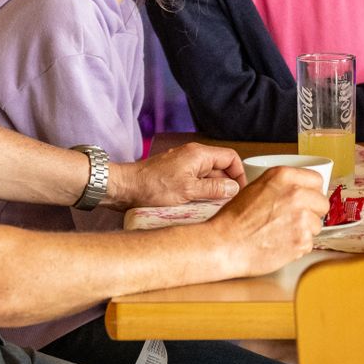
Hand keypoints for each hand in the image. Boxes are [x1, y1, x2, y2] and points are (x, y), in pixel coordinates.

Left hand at [106, 143, 243, 208]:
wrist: (124, 188)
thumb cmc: (152, 187)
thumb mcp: (188, 191)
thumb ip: (214, 189)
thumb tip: (234, 189)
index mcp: (199, 154)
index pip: (230, 158)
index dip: (239, 174)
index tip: (240, 192)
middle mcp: (193, 156)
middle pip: (220, 169)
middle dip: (225, 187)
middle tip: (226, 205)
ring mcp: (183, 166)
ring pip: (207, 178)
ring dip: (211, 193)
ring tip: (211, 209)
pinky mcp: (175, 176)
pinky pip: (195, 183)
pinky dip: (199, 194)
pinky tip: (196, 207)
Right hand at [207, 167, 330, 277]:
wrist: (225, 244)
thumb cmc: (235, 220)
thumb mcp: (257, 187)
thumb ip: (283, 185)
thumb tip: (302, 190)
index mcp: (284, 177)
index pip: (317, 180)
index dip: (311, 192)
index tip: (307, 200)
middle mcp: (296, 194)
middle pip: (322, 203)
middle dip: (311, 213)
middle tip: (293, 220)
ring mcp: (301, 218)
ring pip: (317, 225)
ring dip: (304, 231)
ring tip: (282, 233)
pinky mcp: (302, 241)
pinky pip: (309, 244)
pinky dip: (298, 247)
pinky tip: (280, 244)